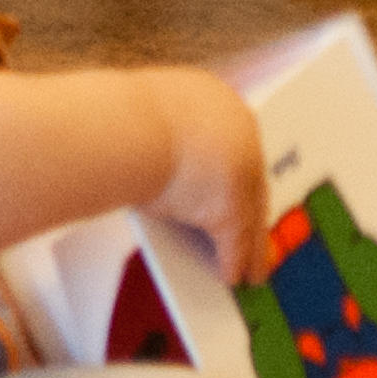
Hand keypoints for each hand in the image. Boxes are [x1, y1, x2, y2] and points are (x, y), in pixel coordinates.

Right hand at [141, 69, 268, 280]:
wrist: (125, 127)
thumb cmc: (124, 117)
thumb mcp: (149, 116)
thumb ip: (166, 136)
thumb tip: (156, 156)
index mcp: (219, 102)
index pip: (237, 142)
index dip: (236, 171)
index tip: (236, 188)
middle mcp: (241, 133)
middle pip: (252, 180)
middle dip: (251, 210)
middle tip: (252, 234)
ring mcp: (240, 171)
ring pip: (252, 215)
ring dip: (251, 245)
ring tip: (251, 268)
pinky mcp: (231, 208)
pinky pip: (236, 242)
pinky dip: (233, 261)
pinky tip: (232, 276)